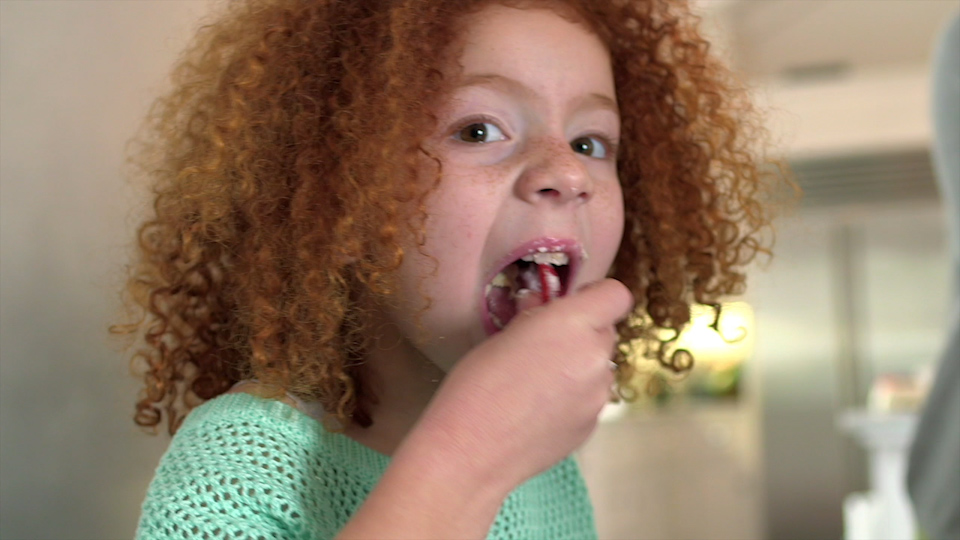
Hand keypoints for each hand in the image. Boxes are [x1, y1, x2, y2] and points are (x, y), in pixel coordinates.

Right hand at [412, 278, 633, 492]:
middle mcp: (596, 358)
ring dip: (579, 367)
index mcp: (574, 325)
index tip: (570, 306)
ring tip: (538, 384)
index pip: (616, 296)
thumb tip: (540, 306)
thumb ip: (533, 316)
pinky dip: (572, 398)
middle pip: (606, 332)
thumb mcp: (501, 336)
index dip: (595, 297)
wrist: (471, 450)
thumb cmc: (476, 384)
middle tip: (544, 346)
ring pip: (599, 368)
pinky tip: (538, 410)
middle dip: (582, 334)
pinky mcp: (591, 426)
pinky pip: (589, 399)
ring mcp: (598, 396)